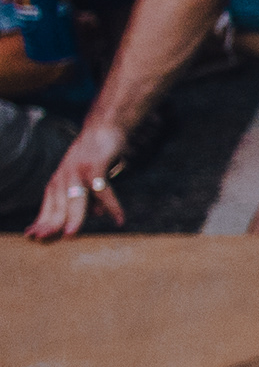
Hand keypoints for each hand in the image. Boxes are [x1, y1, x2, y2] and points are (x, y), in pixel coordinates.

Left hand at [24, 119, 126, 239]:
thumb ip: (90, 196)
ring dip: (72, 217)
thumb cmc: (95, 155)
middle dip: (50, 222)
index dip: (41, 220)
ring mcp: (79, 170)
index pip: (49, 204)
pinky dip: (112, 206)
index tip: (32, 236)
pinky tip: (119, 220)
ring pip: (75, 198)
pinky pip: (103, 190)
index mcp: (60, 181)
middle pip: (57, 203)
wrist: (104, 127)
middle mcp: (65, 176)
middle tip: (43, 238)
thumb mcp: (88, 178)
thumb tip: (96, 214)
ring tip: (70, 234)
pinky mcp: (95, 165)